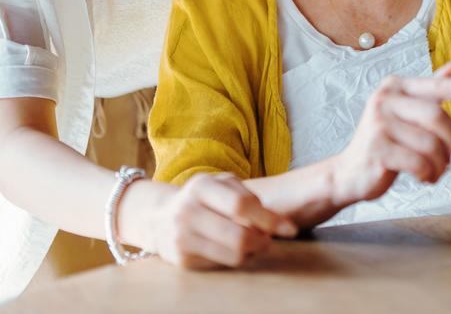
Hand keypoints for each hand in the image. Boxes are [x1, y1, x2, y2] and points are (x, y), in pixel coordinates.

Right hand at [126, 174, 297, 269]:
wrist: (159, 218)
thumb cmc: (203, 199)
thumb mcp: (222, 185)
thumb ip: (249, 197)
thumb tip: (279, 223)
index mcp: (200, 186)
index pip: (241, 205)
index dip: (269, 219)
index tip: (290, 229)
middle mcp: (187, 211)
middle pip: (239, 236)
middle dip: (263, 241)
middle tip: (269, 240)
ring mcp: (181, 237)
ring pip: (233, 255)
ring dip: (252, 253)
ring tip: (254, 245)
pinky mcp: (181, 260)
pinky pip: (222, 265)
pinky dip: (235, 260)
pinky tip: (235, 250)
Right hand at [329, 63, 450, 207]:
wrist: (349, 172)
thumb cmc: (384, 143)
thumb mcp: (406, 113)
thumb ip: (430, 92)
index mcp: (396, 86)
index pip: (438, 85)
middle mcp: (385, 99)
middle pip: (437, 117)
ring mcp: (378, 123)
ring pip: (430, 144)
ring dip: (439, 163)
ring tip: (433, 170)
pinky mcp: (377, 148)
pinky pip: (418, 162)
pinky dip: (427, 173)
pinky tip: (421, 175)